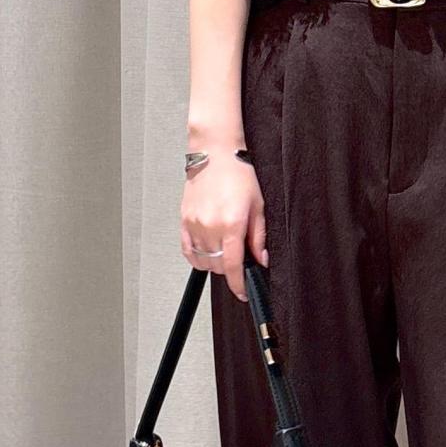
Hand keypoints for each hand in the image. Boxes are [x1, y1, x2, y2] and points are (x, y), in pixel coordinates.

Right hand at [181, 153, 267, 301]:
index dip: (238, 284)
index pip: (233, 266)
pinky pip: (188, 250)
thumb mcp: (258, 206)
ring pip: (204, 261)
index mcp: (231, 224)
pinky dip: (198, 257)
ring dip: (215, 263)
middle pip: (218, 266)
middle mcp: (210, 227)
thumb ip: (258, 237)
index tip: (242, 292)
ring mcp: (194, 224)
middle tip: (240, 257)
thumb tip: (261, 260)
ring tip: (224, 249)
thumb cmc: (238, 174)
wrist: (215, 154)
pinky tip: (207, 251)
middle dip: (230, 268)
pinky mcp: (184, 220)